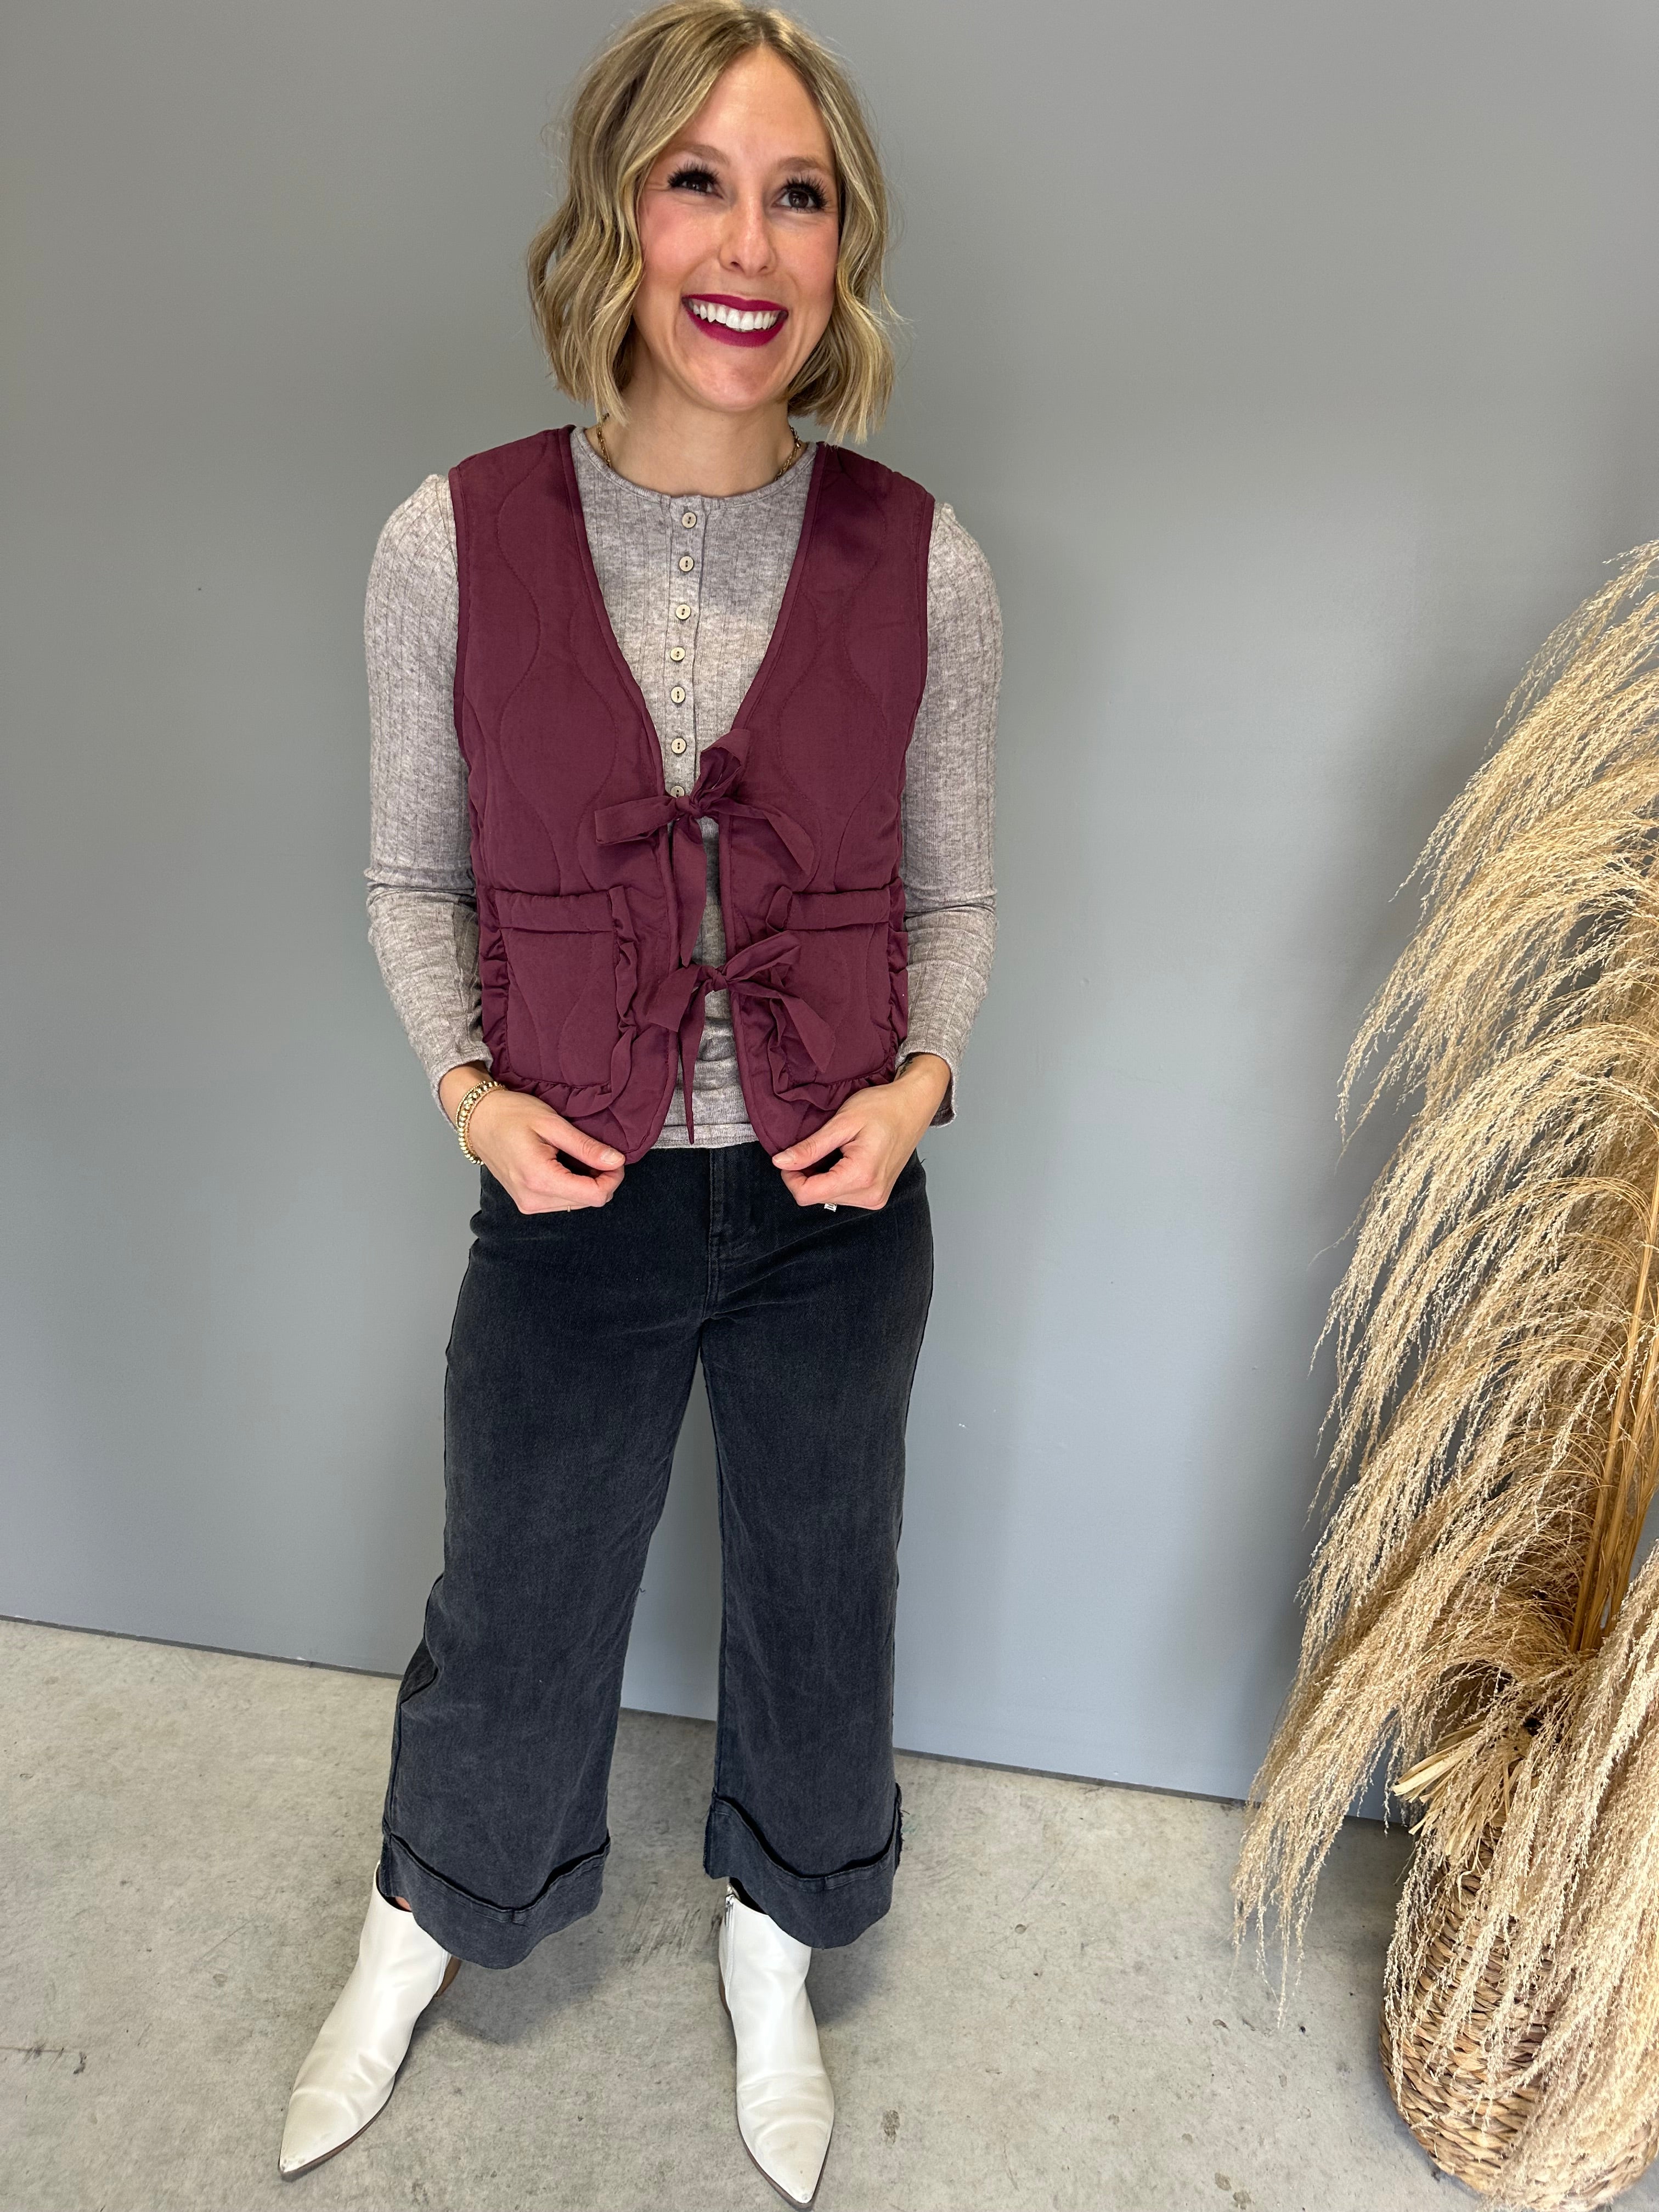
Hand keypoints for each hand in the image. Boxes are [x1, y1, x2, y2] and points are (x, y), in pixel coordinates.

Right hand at [439, 1064, 624, 1212]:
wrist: (479, 1119)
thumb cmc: (511, 1115)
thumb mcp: (553, 1124)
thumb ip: (586, 1147)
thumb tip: (616, 1161)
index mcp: (540, 1179)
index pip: (595, 1196)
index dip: (613, 1178)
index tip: (614, 1158)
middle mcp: (533, 1199)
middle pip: (588, 1202)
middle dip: (601, 1179)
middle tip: (598, 1152)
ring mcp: (527, 1204)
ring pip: (577, 1203)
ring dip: (586, 1183)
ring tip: (577, 1155)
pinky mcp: (526, 1203)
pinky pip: (561, 1201)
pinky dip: (572, 1185)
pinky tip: (565, 1164)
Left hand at [771, 1052, 949, 1209]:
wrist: (913, 1106)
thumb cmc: (883, 1107)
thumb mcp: (842, 1122)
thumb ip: (810, 1147)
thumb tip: (781, 1162)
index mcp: (860, 1176)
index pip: (807, 1195)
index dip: (790, 1177)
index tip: (790, 1156)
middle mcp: (870, 1195)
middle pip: (816, 1197)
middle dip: (806, 1175)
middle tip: (815, 1146)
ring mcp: (875, 1198)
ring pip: (827, 1197)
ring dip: (820, 1177)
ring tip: (834, 1150)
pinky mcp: (876, 1196)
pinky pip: (842, 1195)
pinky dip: (833, 1179)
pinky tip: (842, 1159)